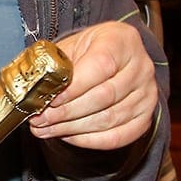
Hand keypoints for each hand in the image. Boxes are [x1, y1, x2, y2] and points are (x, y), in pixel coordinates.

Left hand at [29, 22, 158, 149]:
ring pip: (109, 119)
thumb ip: (56, 63)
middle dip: (66, 112)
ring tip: (46, 129)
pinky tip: (67, 135)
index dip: (73, 87)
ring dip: (72, 128)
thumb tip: (33, 89)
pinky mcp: (145, 118)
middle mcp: (141, 67)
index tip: (50, 99)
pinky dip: (89, 140)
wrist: (114, 56)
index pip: (101, 66)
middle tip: (40, 119)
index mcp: (122, 41)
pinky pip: (118, 137)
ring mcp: (147, 95)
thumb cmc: (89, 51)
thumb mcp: (72, 45)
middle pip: (104, 96)